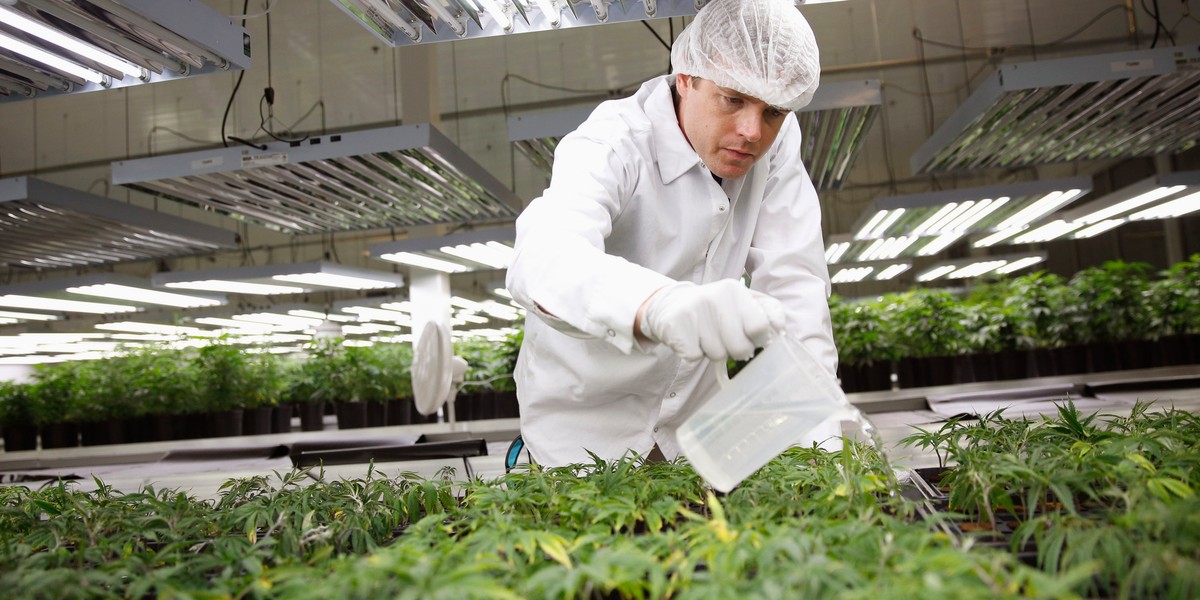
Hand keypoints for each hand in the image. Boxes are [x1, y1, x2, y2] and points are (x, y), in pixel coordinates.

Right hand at [638, 280, 784, 361]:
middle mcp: (715, 297)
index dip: (759, 339)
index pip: (759, 326)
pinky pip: (695, 357)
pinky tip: (691, 339)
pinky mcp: (675, 327)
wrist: (671, 304)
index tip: (753, 338)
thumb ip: (768, 311)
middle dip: (735, 350)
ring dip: (713, 352)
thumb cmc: (716, 308)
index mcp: (735, 290)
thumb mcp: (743, 301)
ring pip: (717, 355)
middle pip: (740, 347)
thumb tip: (781, 329)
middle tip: (726, 339)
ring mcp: (694, 311)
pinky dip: (694, 353)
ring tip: (705, 336)